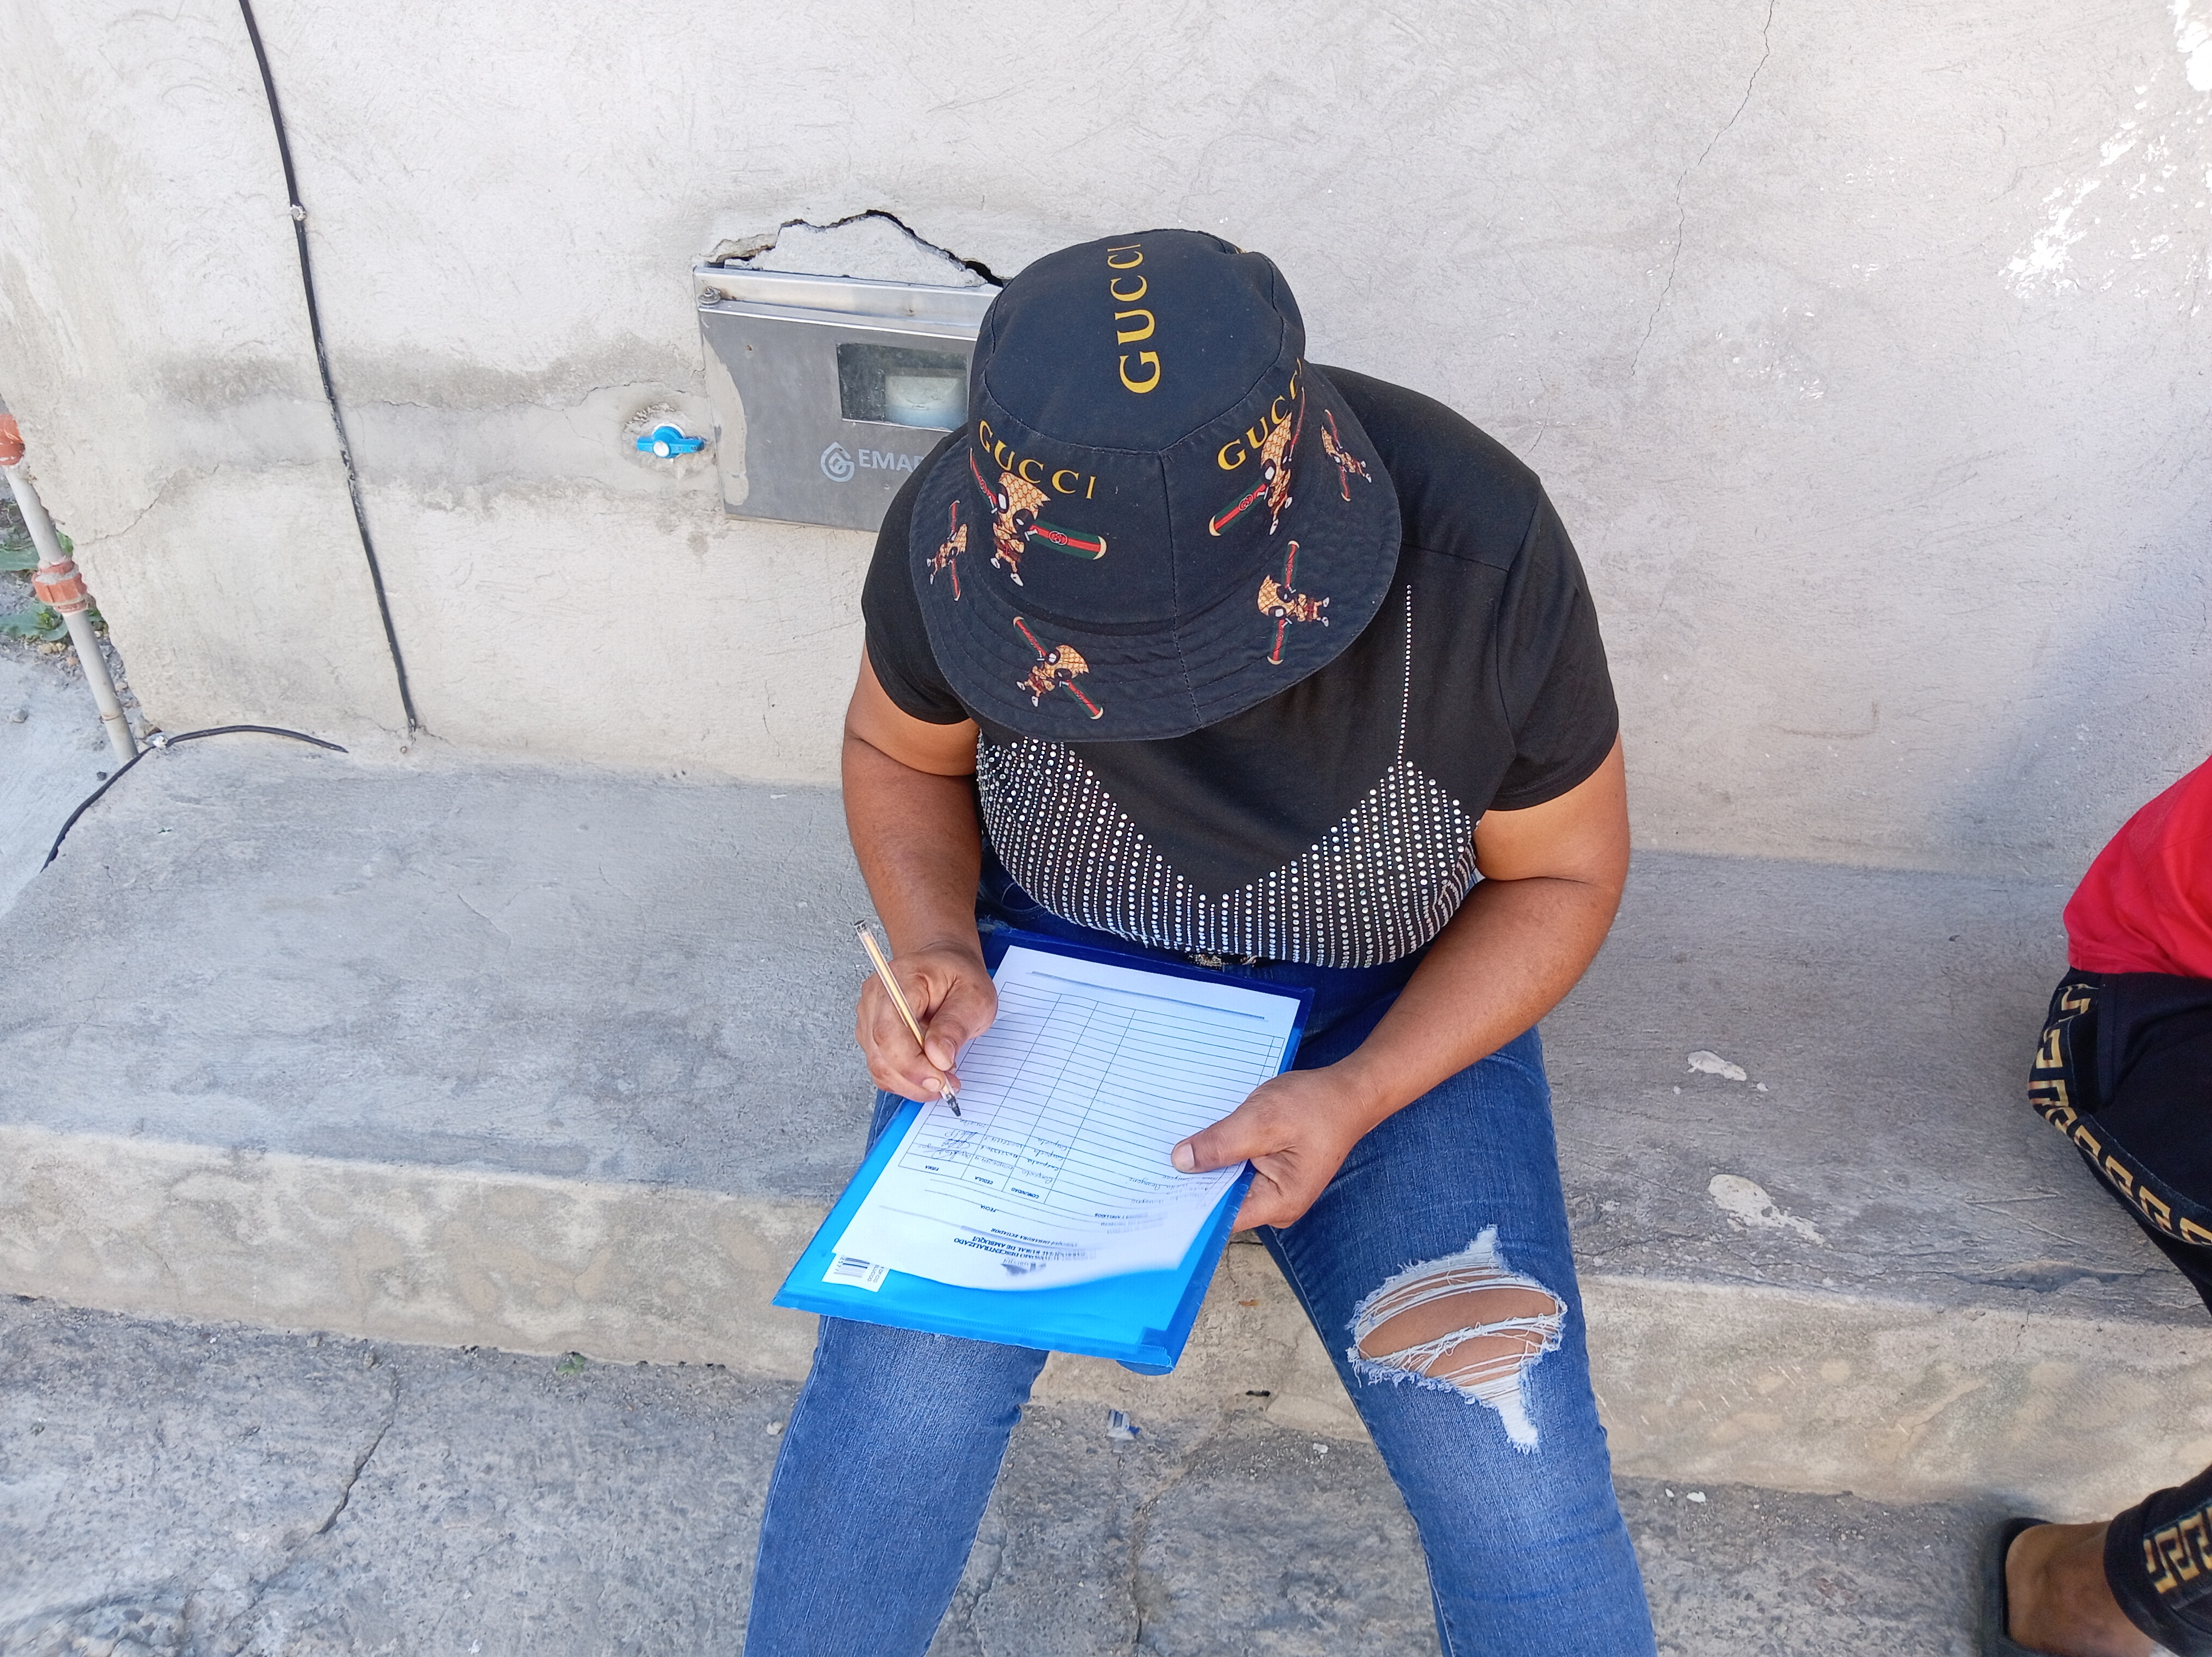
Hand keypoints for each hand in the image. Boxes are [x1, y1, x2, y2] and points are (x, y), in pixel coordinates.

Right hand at [857, 941, 997, 1102]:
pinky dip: (906, 1080)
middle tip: (948, 1084)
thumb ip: (955, 1025)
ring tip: (943, 1077)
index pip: (889, 1030)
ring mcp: (869, 1018)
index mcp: (898, 980)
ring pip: (880, 1067)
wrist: (945, 968)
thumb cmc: (958, 977)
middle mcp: (875, 998)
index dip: (911, 1063)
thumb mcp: (974, 996)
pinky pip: (883, 1069)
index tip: (940, 1078)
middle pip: (880, 1053)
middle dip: (915, 1079)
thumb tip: (939, 1057)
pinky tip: (928, 1073)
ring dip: (912, 1083)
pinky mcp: (872, 1036)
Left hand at [1170, 1068, 1372, 1229]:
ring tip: (1169, 1148)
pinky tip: (1200, 1139)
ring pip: (1226, 1183)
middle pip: (1220, 1201)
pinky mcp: (1271, 1173)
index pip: (1220, 1215)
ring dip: (1205, 1164)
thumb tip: (1180, 1162)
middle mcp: (1275, 1206)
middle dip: (1191, 1181)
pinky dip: (1220, 1155)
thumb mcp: (1263, 1119)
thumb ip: (1221, 1143)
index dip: (1186, 1203)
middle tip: (1149, 1162)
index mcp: (1277, 1203)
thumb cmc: (1316, 1105)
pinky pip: (1236, 1170)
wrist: (1351, 1092)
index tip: (1153, 1189)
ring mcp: (1274, 1191)